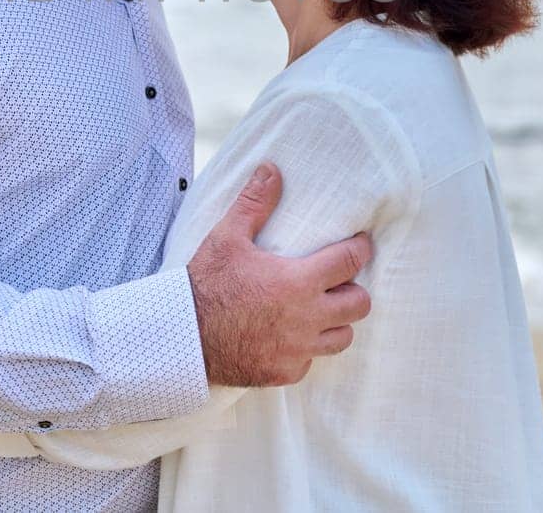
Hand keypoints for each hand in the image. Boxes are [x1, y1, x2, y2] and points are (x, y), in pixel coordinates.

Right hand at [186, 162, 372, 386]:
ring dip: (337, 322)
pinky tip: (290, 337)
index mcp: (299, 281)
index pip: (350, 262)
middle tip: (338, 281)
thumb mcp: (227, 237)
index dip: (360, 249)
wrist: (182, 337)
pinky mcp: (285, 372)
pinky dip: (306, 349)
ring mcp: (298, 349)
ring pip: (343, 337)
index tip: (360, 243)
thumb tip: (271, 169)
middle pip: (359, 304)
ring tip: (320, 311)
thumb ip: (254, 203)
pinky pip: (311, 361)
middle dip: (353, 289)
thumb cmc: (206, 284)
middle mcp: (307, 318)